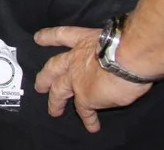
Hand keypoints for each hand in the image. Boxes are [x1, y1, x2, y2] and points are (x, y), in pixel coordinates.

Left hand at [34, 26, 152, 132]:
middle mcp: (75, 59)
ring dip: (56, 102)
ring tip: (53, 111)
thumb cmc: (124, 44)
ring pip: (59, 91)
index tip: (37, 38)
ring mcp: (76, 79)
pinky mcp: (85, 97)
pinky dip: (89, 119)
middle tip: (38, 87)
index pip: (62, 36)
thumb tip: (112, 60)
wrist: (126, 59)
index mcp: (83, 41)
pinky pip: (84, 111)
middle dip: (44, 77)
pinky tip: (91, 126)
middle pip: (53, 68)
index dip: (49, 37)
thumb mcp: (109, 41)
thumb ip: (105, 51)